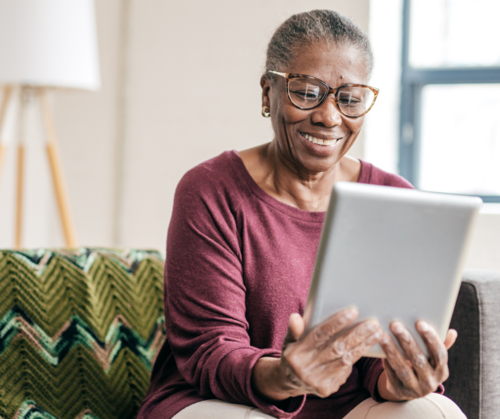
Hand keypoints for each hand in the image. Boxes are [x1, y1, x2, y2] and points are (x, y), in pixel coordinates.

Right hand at [252, 307, 382, 400]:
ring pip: (345, 360)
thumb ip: (294, 329)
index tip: (353, 311)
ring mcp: (317, 381)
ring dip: (363, 346)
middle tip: (373, 323)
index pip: (319, 335)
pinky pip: (345, 371)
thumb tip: (295, 317)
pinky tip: (367, 347)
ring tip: (377, 333)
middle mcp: (306, 369)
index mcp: (295, 353)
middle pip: (337, 348)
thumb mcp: (289, 341)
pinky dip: (356, 358)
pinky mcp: (327, 389)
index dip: (336, 323)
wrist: (289, 382)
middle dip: (357, 335)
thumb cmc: (293, 354)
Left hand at [378, 320, 457, 400]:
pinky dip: (385, 361)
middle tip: (395, 324)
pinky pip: (391, 374)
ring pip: (403, 369)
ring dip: (392, 351)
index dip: (431, 339)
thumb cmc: (421, 363)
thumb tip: (452, 332)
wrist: (408, 387)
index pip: (439, 354)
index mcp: (441, 371)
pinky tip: (379, 348)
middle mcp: (430, 382)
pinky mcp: (399, 391)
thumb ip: (440, 344)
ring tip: (383, 335)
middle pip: (419, 361)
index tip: (420, 322)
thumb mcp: (431, 357)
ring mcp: (415, 389)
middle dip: (407, 341)